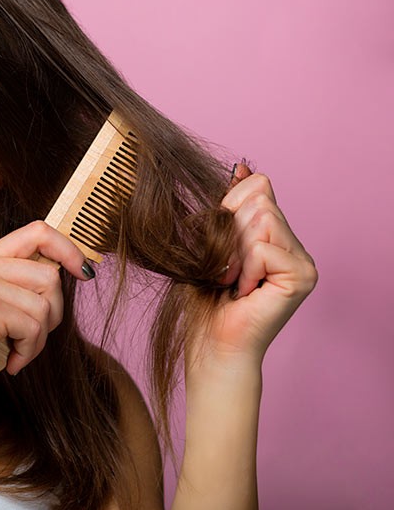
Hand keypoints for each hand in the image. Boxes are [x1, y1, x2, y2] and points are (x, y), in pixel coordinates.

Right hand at [0, 221, 93, 400]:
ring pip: (45, 306)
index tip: (83, 272)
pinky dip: (28, 352)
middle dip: (54, 312)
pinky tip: (10, 362)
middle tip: (34, 335)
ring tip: (18, 351)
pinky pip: (34, 328)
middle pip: (50, 275)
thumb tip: (64, 274)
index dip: (68, 249)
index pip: (38, 231)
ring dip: (39, 340)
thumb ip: (13, 282)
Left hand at [192, 165, 317, 366]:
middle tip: (226, 269)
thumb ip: (229, 207)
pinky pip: (262, 247)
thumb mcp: (211, 242)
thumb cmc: (206, 299)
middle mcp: (295, 245)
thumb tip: (241, 166)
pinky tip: (243, 291)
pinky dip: (242, 268)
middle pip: (259, 200)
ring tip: (233, 280)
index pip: (258, 187)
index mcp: (275, 234)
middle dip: (229, 233)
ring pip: (261, 219)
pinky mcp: (302, 276)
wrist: (212, 343)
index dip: (229, 207)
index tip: (219, 241)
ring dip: (234, 251)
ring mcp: (303, 260)